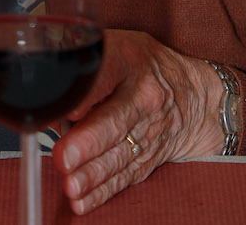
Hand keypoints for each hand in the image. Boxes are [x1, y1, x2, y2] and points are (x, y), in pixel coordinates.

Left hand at [52, 29, 224, 214]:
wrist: (193, 94)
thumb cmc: (142, 65)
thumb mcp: (118, 45)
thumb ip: (85, 62)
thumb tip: (52, 94)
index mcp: (129, 60)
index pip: (109, 72)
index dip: (88, 92)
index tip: (68, 108)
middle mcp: (143, 97)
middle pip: (114, 121)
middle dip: (87, 143)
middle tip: (63, 156)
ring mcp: (149, 131)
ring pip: (117, 155)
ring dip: (91, 174)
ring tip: (70, 184)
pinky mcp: (149, 158)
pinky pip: (124, 177)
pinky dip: (102, 191)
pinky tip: (82, 200)